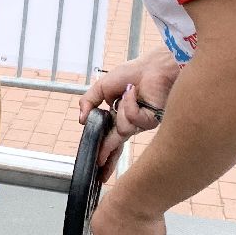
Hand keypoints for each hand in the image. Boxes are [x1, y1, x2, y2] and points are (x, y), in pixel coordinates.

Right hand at [80, 50, 180, 164]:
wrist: (155, 66)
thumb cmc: (134, 73)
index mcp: (120, 115)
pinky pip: (132, 119)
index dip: (102, 151)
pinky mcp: (151, 120)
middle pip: (116, 146)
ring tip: (130, 90)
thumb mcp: (102, 87)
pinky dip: (129, 103)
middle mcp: (131, 123)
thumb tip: (80, 120)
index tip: (96, 164)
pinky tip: (134, 91)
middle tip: (99, 167)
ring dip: (121, 110)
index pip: (109, 137)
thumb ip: (88, 102)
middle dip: (107, 156)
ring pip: (122, 129)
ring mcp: (141, 124)